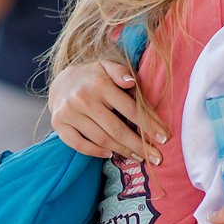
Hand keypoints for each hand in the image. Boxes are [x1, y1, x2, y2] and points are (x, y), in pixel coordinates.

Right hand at [48, 60, 167, 162]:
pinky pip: (79, 144)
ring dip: (122, 151)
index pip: (129, 109)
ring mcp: (69, 113)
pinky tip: (110, 155)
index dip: (148, 125)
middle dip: (139, 145)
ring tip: (139, 157)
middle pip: (116, 129)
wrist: (60, 82)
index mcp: (100, 84)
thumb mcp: (107, 66)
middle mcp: (83, 99)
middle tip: (156, 158)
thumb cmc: (93, 76)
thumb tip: (131, 82)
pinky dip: (95, 152)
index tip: (164, 138)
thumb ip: (120, 71)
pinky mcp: (59, 124)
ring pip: (101, 139)